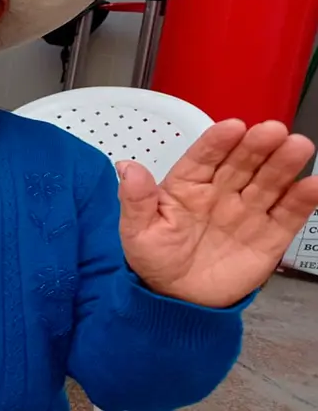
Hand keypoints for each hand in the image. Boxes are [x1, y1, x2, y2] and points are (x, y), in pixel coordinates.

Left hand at [116, 119, 317, 308]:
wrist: (177, 299)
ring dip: (284, 164)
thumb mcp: (136, 231)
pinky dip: (303, 199)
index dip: (217, 141)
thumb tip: (126, 168)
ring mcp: (247, 211)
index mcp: (187, 185)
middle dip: (257, 146)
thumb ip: (136, 199)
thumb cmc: (154, 258)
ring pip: (269, 182)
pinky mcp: (270, 235)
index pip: (203, 157)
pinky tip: (313, 184)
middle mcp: (221, 191)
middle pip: (241, 163)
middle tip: (272, 130)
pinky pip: (288, 214)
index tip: (232, 126)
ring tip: (297, 146)